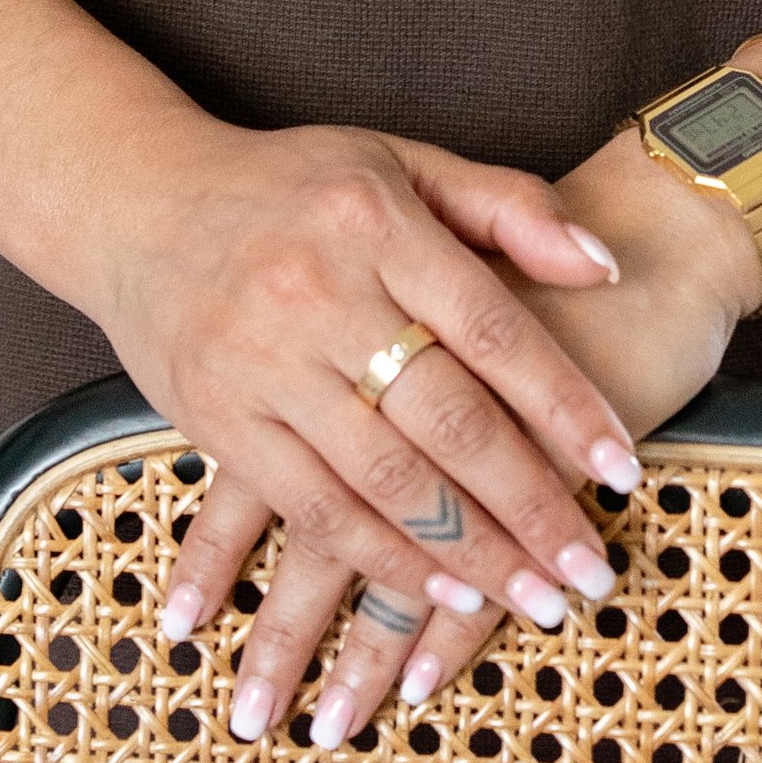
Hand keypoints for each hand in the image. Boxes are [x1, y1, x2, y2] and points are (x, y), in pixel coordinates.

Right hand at [88, 116, 640, 711]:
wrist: (137, 204)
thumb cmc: (291, 186)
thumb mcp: (400, 164)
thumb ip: (506, 207)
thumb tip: (605, 264)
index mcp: (378, 222)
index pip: (493, 326)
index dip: (565, 405)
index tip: (623, 469)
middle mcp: (323, 290)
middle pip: (449, 417)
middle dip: (530, 504)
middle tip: (590, 570)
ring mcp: (265, 360)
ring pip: (388, 478)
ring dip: (470, 551)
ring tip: (535, 598)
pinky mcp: (220, 419)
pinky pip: (316, 508)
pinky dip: (385, 559)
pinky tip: (441, 592)